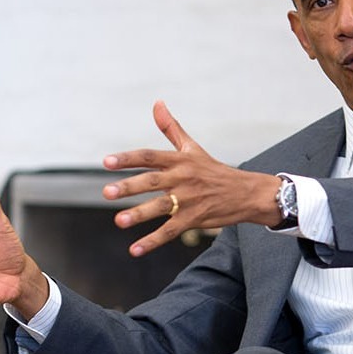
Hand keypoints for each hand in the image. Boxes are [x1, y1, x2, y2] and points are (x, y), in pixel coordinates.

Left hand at [102, 100, 282, 256]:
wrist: (245, 192)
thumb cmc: (213, 169)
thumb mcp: (192, 147)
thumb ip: (171, 128)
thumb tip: (156, 103)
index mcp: (179, 160)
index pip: (149, 156)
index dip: (128, 159)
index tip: (106, 162)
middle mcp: (182, 178)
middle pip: (152, 181)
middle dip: (129, 187)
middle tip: (107, 192)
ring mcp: (188, 199)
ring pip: (160, 207)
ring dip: (139, 215)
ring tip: (118, 221)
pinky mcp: (194, 219)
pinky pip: (170, 231)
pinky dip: (153, 241)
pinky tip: (135, 250)